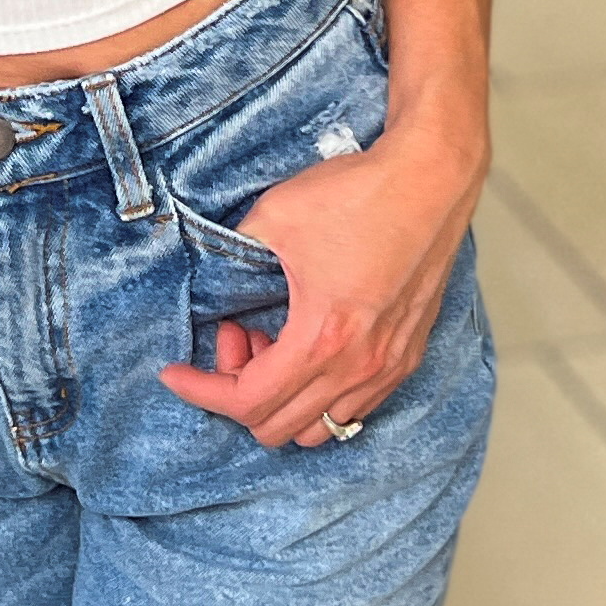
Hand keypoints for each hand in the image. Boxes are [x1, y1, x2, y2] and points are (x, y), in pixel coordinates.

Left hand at [158, 133, 480, 450]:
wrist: (431, 178)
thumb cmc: (360, 194)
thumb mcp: (274, 217)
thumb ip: (233, 255)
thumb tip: (211, 276)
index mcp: (322, 338)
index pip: (247, 401)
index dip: (200, 391)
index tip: (175, 372)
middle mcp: (359, 366)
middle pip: (278, 427)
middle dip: (238, 388)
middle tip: (231, 333)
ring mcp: (388, 366)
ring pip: (320, 427)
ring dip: (282, 396)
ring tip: (271, 341)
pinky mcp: (407, 354)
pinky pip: (354, 407)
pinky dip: (319, 392)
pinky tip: (309, 343)